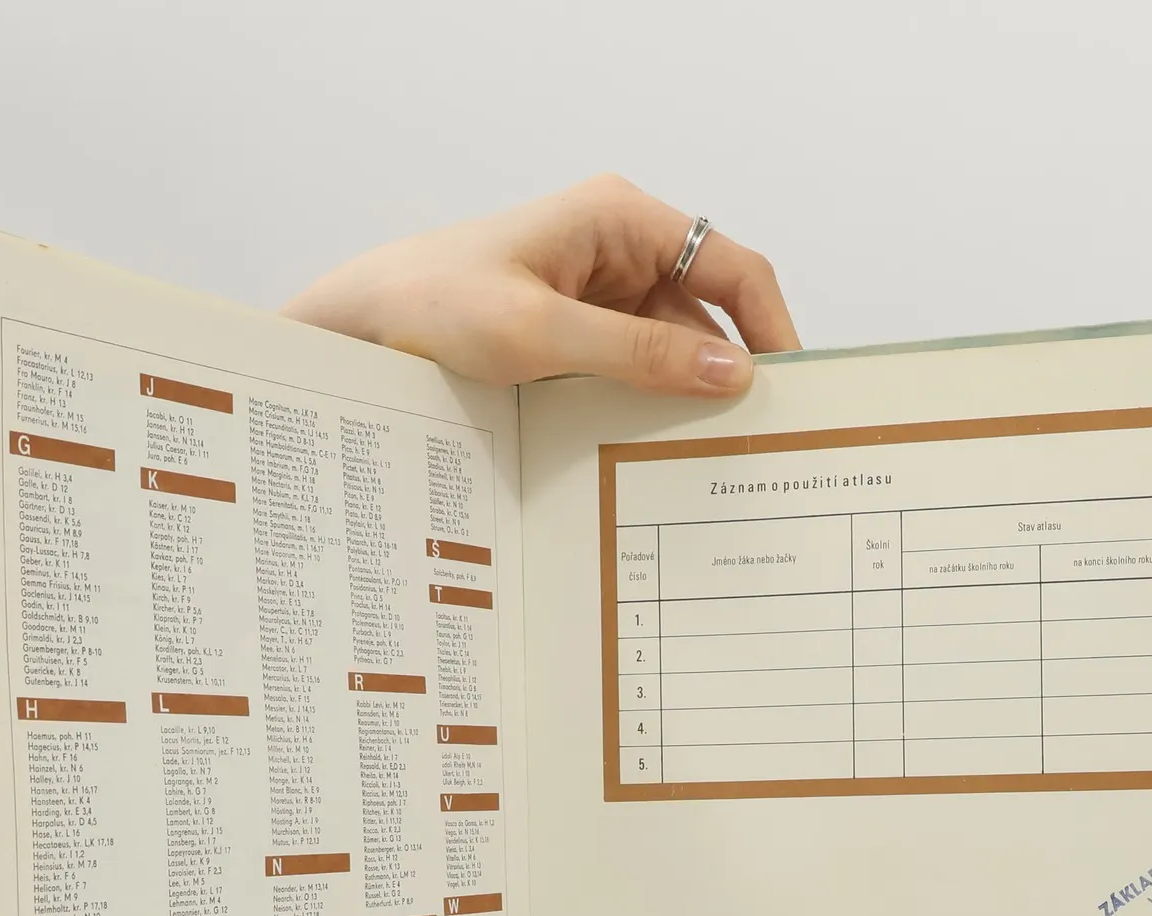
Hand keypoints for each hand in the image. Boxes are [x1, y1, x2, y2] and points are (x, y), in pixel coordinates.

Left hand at [283, 174, 800, 397]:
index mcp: (621, 220)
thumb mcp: (542, 334)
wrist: (359, 328)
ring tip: (699, 459)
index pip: (732, 269)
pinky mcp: (576, 337)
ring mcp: (598, 295)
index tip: (792, 391)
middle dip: (727, 376)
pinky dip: (645, 408)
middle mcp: (619, 251)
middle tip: (751, 442)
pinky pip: (633, 373)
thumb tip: (731, 371)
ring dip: (682, 401)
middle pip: (707, 318)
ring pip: (671, 354)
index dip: (771, 328)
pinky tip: (648, 448)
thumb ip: (640, 354)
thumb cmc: (433, 305)